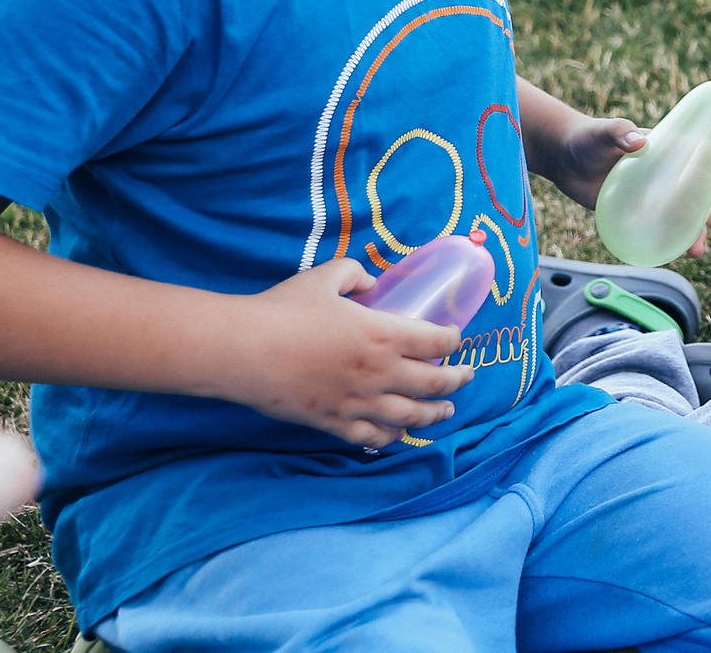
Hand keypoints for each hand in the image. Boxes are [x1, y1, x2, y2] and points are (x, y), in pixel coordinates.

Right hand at [216, 259, 473, 447]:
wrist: (243, 350)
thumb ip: (355, 274)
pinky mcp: (332, 422)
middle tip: (466, 376)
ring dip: (433, 414)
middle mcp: (378, 372)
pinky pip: (371, 437)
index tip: (455, 338)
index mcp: (383, 334)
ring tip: (445, 411)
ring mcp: (357, 401)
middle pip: (433, 383)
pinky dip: (390, 437)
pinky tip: (398, 433)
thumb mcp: (326, 277)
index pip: (437, 342)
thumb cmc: (284, 310)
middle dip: (456, 380)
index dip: (453, 340)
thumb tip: (370, 282)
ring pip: (409, 416)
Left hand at [537, 112, 710, 255]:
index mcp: (670, 149)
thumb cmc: (588, 139)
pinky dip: (673, 243)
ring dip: (699, 232)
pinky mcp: (641, 215)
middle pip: (705, 190)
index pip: (707, 154)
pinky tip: (675, 255)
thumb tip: (639, 142)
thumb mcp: (604, 132)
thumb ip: (619, 132)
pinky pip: (664, 230)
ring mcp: (657, 196)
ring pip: (689, 215)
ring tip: (697, 250)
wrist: (564, 162)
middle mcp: (670, 173)